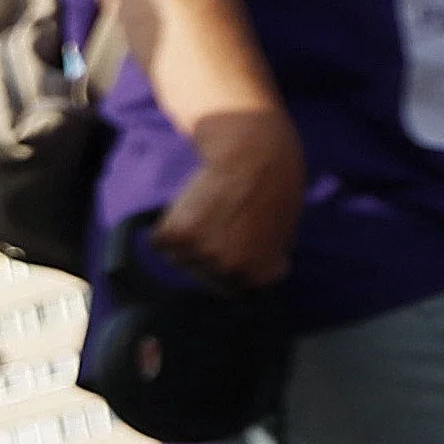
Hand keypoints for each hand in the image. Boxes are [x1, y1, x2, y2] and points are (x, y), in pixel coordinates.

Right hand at [156, 107, 307, 289]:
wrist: (254, 155)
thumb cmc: (275, 187)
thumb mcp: (283, 234)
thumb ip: (264, 259)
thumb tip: (255, 274)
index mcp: (256, 276)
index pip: (230, 289)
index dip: (227, 266)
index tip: (226, 247)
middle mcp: (228, 271)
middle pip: (201, 274)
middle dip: (205, 253)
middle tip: (214, 222)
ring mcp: (201, 255)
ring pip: (178, 258)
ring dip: (184, 239)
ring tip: (202, 211)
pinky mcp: (176, 235)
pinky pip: (160, 241)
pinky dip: (166, 226)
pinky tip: (187, 206)